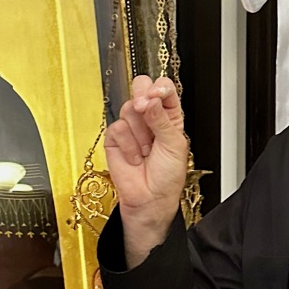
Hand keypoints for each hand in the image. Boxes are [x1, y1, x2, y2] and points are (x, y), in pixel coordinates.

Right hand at [105, 75, 190, 266]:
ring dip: (139, 133)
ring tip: (146, 151)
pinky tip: (135, 158)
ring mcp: (131, 127)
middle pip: (141, 89)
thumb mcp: (174, 144)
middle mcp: (149, 117)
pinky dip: (128, 145)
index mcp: (169, 116)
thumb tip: (150, 99)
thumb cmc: (167, 176)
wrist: (149, 200)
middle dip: (142, 98)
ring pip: (128, 109)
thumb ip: (162, 119)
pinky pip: (117, 128)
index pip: (164, 89)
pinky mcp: (115, 139)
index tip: (157, 95)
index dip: (159, 88)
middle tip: (145, 109)